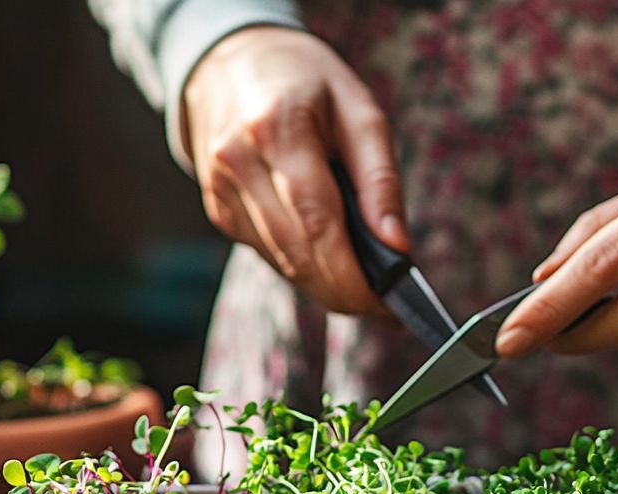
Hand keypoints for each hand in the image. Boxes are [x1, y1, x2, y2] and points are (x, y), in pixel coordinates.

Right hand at [183, 27, 407, 317]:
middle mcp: (239, 162)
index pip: (316, 222)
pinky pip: (269, 255)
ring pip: (282, 263)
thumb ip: (380, 180)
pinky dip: (303, 268)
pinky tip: (329, 264)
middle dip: (344, 291)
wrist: (232, 61)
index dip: (351, 274)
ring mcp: (222, 190)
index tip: (387, 303)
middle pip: (297, 253)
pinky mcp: (219, 210)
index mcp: (277, 129)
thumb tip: (398, 248)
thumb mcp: (359, 110)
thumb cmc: (307, 83)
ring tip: (365, 291)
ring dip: (326, 286)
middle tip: (385, 308)